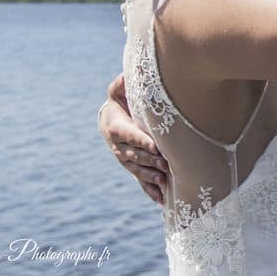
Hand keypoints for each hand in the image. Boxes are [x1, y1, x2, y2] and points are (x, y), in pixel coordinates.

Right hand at [99, 74, 167, 204]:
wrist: (110, 120)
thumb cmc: (120, 100)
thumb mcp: (118, 90)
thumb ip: (121, 84)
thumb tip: (126, 75)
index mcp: (117, 128)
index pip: (130, 135)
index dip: (142, 141)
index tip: (156, 147)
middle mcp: (119, 147)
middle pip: (135, 155)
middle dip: (151, 161)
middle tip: (167, 165)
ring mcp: (126, 159)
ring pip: (138, 170)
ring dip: (151, 177)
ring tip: (165, 182)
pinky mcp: (133, 167)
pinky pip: (140, 181)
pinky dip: (150, 191)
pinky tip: (162, 200)